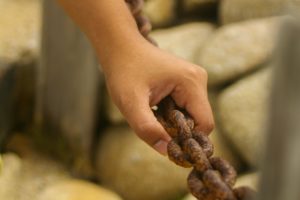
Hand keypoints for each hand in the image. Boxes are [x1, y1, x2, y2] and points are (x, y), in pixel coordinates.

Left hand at [102, 40, 214, 154]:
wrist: (120, 47)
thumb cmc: (124, 71)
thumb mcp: (130, 102)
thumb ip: (147, 128)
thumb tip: (166, 150)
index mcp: (191, 83)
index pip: (205, 125)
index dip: (188, 139)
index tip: (165, 141)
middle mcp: (198, 80)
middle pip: (197, 121)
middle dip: (176, 129)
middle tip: (151, 121)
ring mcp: (193, 80)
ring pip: (190, 115)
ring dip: (171, 122)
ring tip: (150, 109)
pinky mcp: (186, 82)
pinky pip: (184, 107)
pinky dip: (170, 113)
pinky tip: (153, 104)